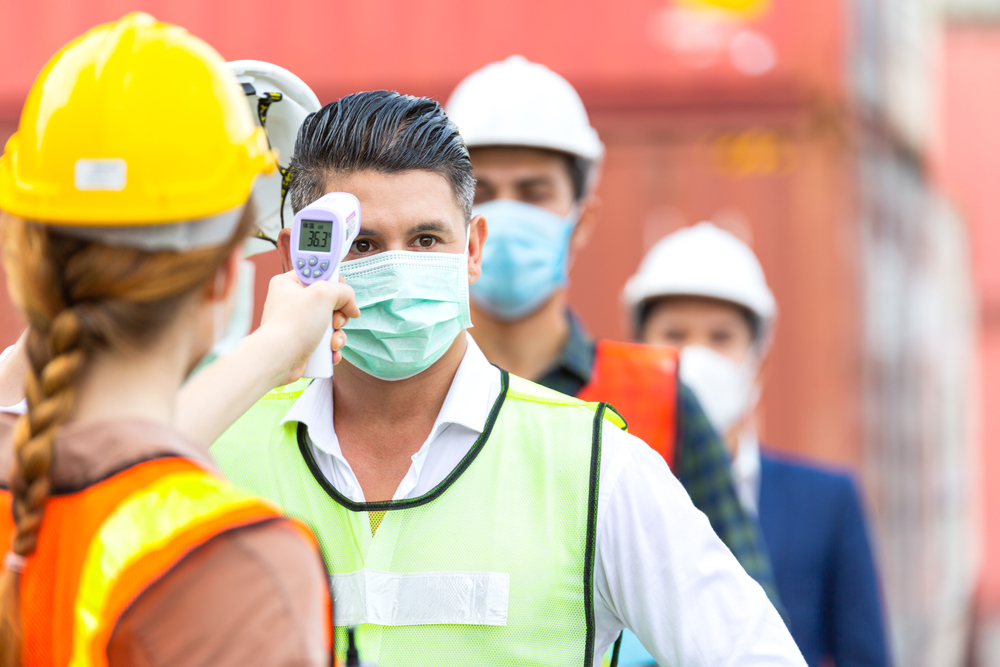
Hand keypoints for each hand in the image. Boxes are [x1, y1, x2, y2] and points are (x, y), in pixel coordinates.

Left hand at [253, 271, 359, 385]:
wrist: (279, 359)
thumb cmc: (292, 325)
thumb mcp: (323, 294)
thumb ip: (342, 290)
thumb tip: (350, 304)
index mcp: (289, 283)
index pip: (318, 271)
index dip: (332, 279)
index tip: (340, 288)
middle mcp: (293, 302)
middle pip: (329, 299)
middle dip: (339, 313)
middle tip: (335, 319)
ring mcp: (298, 323)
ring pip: (331, 322)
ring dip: (338, 333)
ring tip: (331, 341)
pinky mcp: (303, 341)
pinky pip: (326, 339)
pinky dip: (332, 346)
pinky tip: (330, 352)